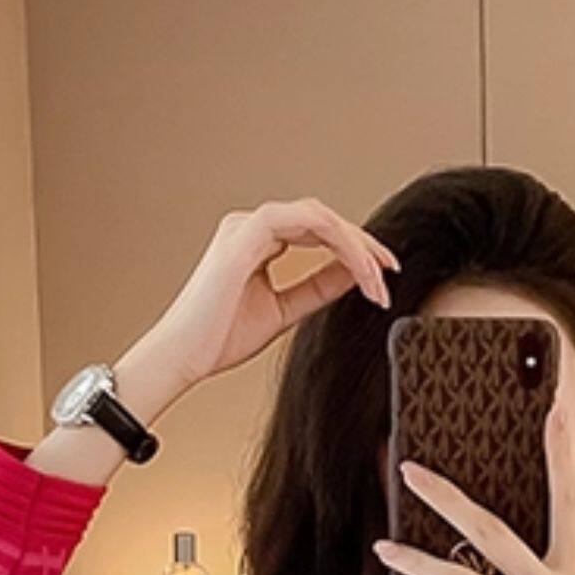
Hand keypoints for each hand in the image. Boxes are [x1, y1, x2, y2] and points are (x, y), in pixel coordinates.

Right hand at [115, 197, 398, 426]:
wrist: (184, 357)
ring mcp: (247, 226)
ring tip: (377, 277)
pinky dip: (339, 243)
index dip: (354, 250)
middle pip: (323, 219)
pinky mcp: (247, 234)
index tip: (382, 275)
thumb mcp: (285, 310)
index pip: (318, 232)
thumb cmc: (218, 338)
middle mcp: (251, 226)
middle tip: (390, 272)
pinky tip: (357, 267)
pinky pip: (308, 223)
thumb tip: (353, 274)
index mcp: (256, 241)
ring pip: (320, 217)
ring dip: (355, 246)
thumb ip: (317, 287)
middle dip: (363, 245)